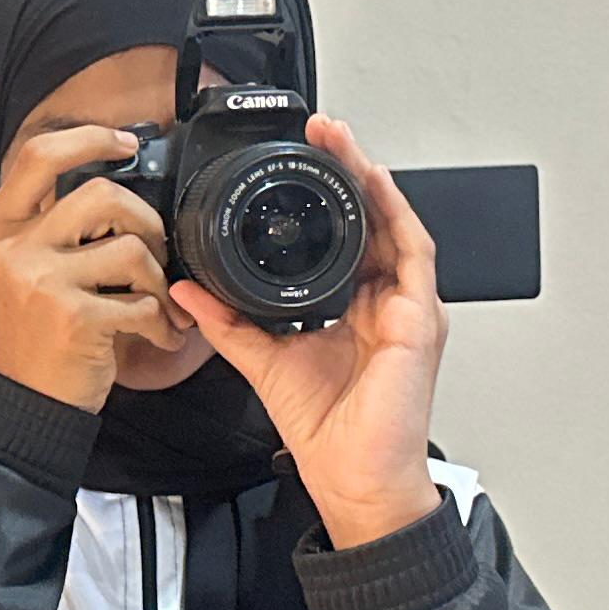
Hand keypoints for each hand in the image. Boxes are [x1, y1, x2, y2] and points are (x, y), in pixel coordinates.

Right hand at [0, 122, 192, 411]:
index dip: (88, 138)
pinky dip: (163, 323)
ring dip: (158, 279)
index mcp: (2, 229)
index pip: (39, 156)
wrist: (20, 405)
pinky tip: (159, 335)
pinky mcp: (74, 317)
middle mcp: (17, 249)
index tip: (124, 144)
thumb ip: (53, 230)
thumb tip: (116, 195)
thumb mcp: (22, 273)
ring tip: (157, 303)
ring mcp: (43, 281)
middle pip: (101, 195)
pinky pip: (142, 303)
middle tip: (155, 250)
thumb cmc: (31, 342)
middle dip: (145, 221)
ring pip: (130, 248)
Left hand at [171, 116, 445, 546]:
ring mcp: (407, 309)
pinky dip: (396, 215)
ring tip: (344, 141)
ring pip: (396, 224)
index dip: (326, 195)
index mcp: (353, 308)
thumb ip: (227, 322)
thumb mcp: (263, 361)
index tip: (298, 158)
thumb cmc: (326, 432)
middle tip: (323, 130)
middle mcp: (385, 302)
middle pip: (372, 220)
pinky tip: (375, 184)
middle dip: (349, 170)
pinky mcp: (420, 322)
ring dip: (371, 179)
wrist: (353, 479)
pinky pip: (415, 256)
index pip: (344, 236)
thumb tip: (188, 288)